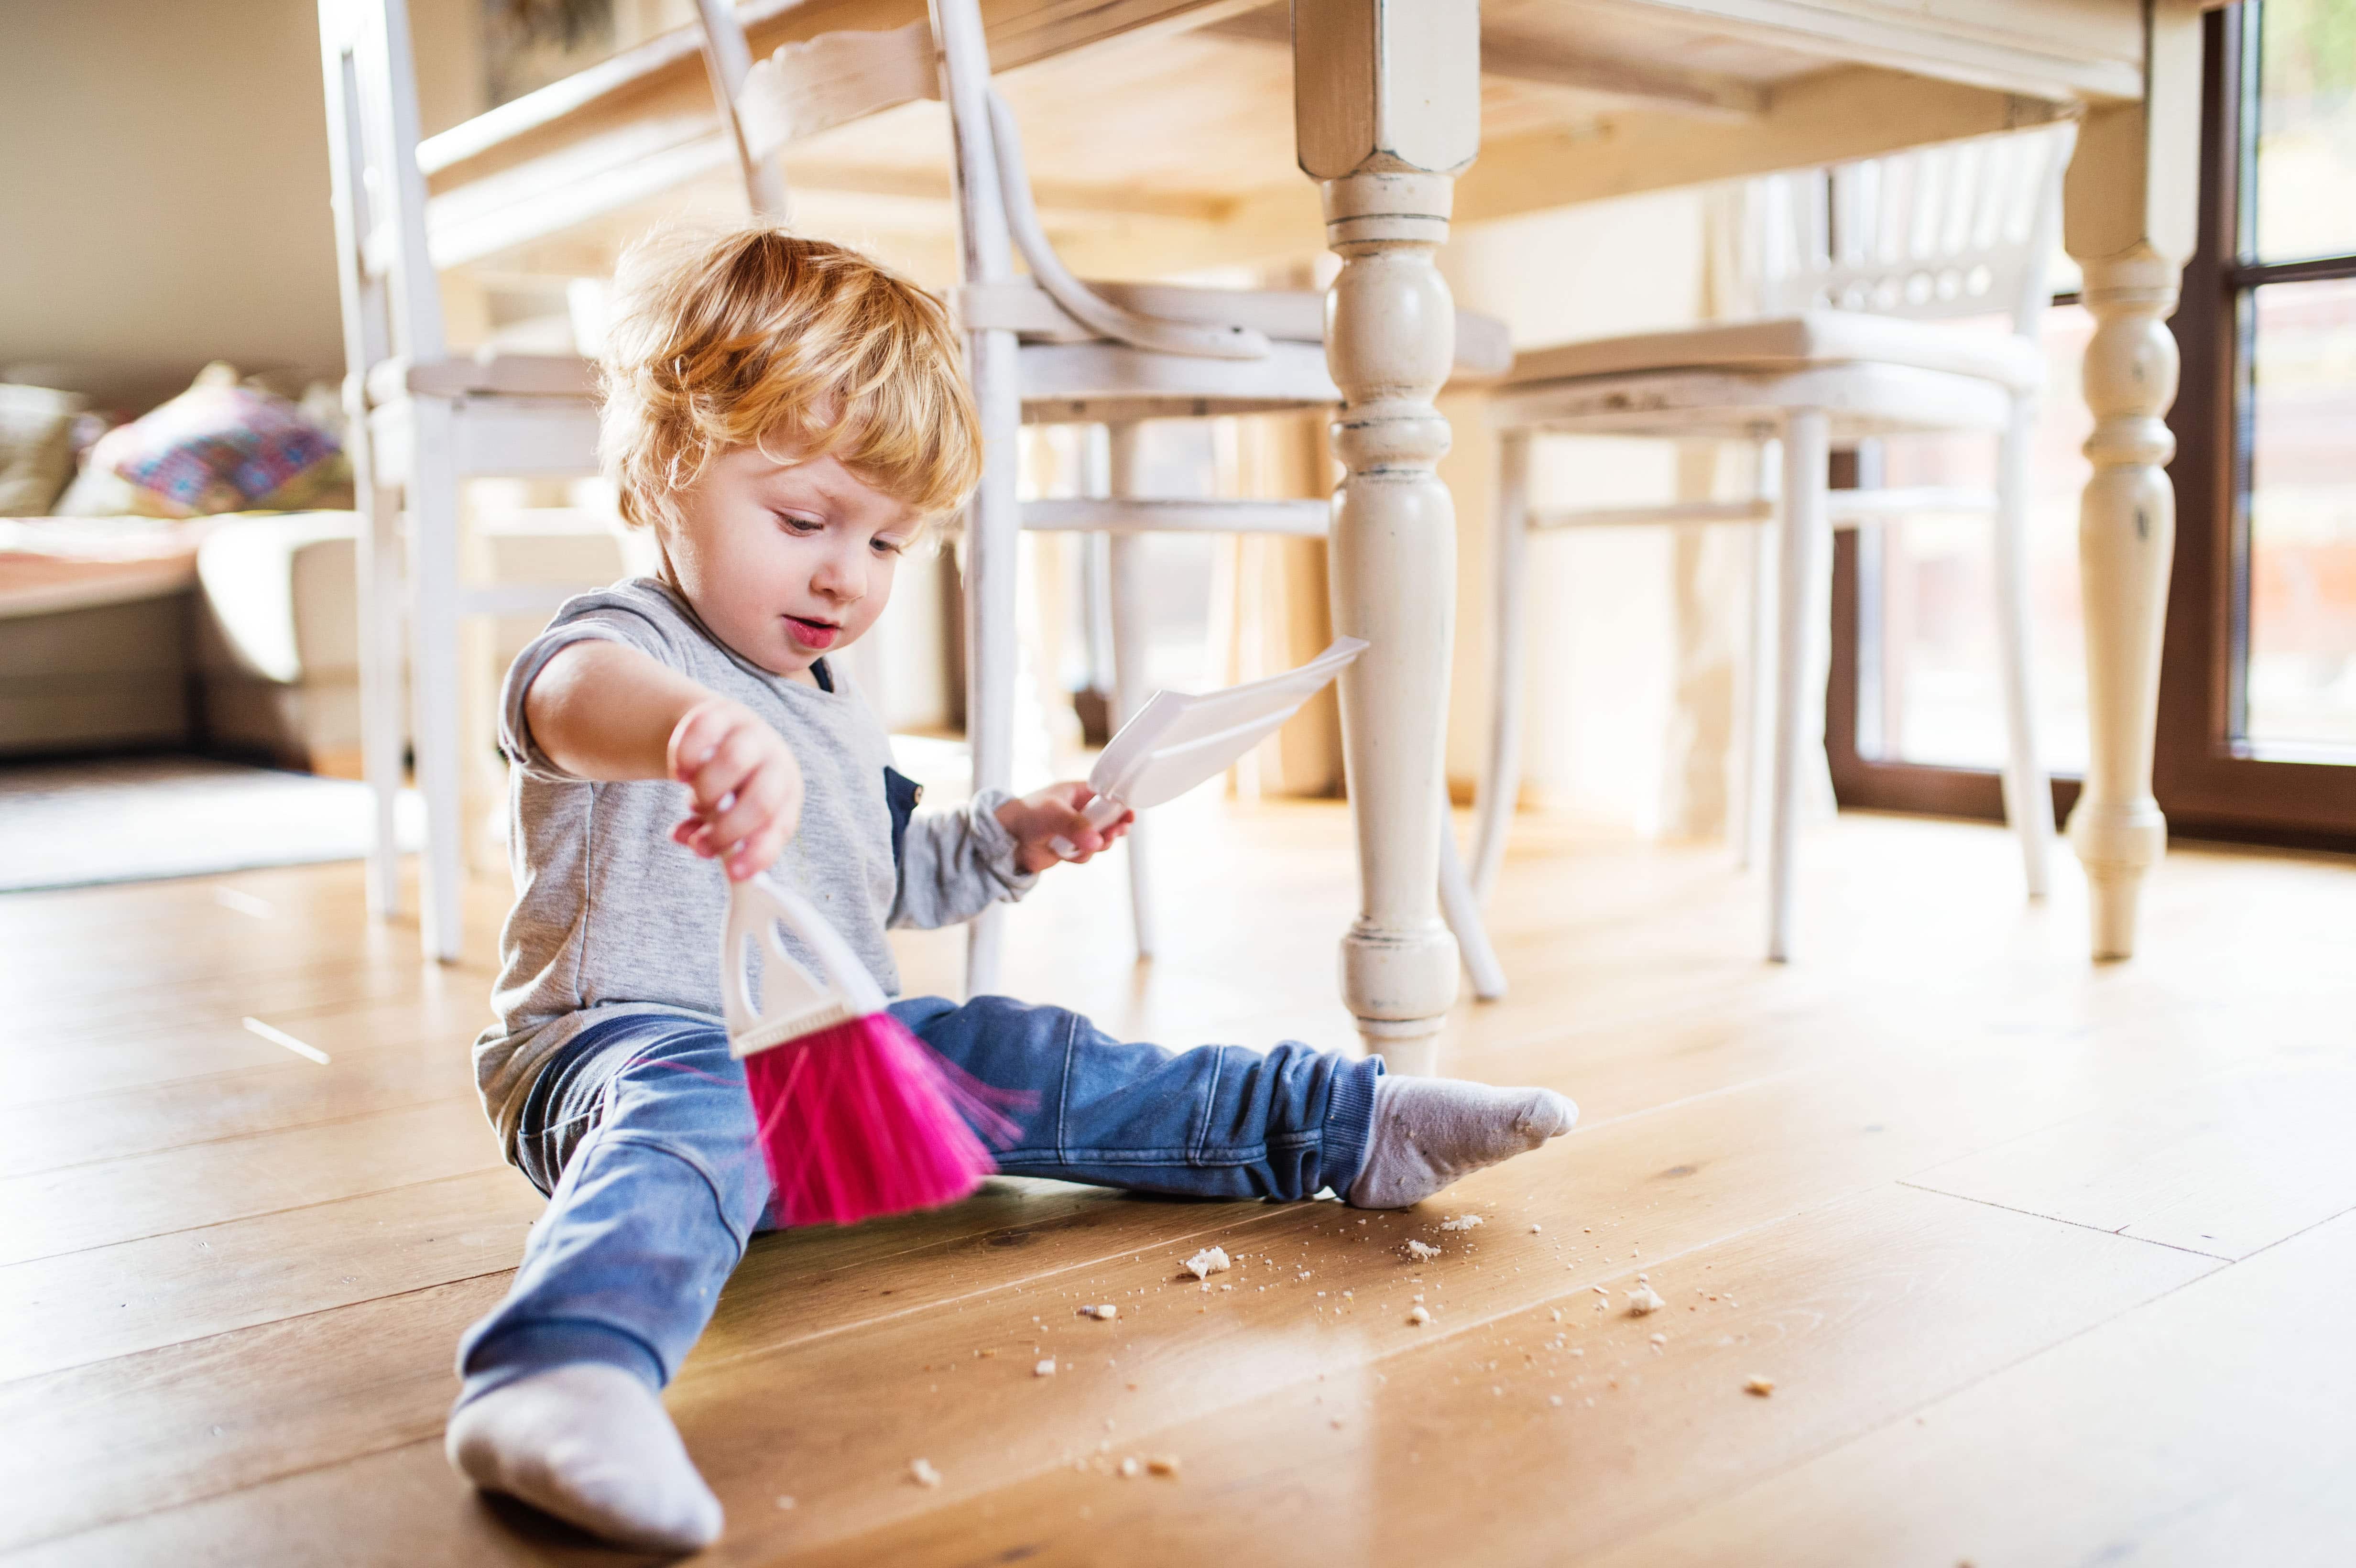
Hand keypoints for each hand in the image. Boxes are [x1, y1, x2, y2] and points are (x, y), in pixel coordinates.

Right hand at [666, 698, 803, 879]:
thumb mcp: (734, 817)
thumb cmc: (732, 790)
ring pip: (733, 762)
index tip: (734, 874)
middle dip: (727, 830)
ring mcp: (751, 734)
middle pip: (761, 799)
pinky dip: (685, 757)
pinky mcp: (721, 712)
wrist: (722, 736)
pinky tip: (679, 774)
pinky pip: (701, 733)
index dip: (759, 853)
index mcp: (787, 794)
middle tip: (700, 846)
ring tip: (692, 802)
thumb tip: (700, 849)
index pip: (779, 827)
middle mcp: (776, 762)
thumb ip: (719, 838)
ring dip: (706, 792)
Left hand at [994, 782, 1131, 873]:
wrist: (1006, 838)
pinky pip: (1086, 854)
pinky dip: (1082, 856)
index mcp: (1079, 793)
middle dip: (1114, 828)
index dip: (1120, 806)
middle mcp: (1081, 812)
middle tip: (1116, 833)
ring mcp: (1076, 831)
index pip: (1107, 797)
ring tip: (1096, 845)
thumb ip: (1076, 826)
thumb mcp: (1053, 813)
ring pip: (1100, 840)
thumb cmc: (1027, 814)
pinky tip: (1070, 854)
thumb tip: (1096, 842)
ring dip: (1100, 844)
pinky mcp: (1070, 849)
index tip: (1129, 816)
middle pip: (1109, 820)